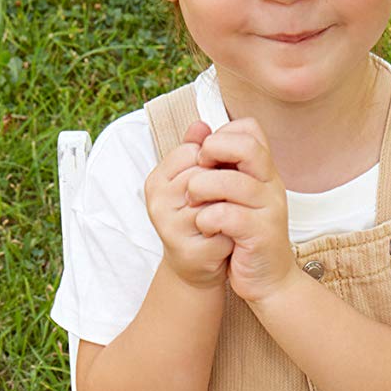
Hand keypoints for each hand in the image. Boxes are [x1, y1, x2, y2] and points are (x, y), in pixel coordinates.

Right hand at [143, 119, 228, 288]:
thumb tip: (201, 124)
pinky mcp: (188, 252)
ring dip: (232, 208)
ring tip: (231, 216)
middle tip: (231, 199)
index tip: (221, 175)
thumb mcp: (196, 180)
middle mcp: (157, 202)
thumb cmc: (199, 216)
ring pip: (215, 201)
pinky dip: (234, 234)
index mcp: (156, 180)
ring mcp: (170, 228)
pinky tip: (232, 238)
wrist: (198, 266)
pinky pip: (223, 230)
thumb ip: (197, 150)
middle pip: (205, 175)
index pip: (193, 151)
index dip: (215, 162)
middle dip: (224, 185)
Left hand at [183, 119, 294, 307]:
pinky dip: (208, 219)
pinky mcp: (262, 234)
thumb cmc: (243, 237)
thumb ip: (215, 163)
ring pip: (232, 182)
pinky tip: (206, 228)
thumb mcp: (229, 194)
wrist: (267, 281)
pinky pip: (228, 215)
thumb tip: (196, 128)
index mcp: (263, 170)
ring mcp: (270, 208)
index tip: (205, 157)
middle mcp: (271, 184)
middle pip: (247, 147)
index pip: (249, 129)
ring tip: (193, 204)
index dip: (221, 135)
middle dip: (212, 152)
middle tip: (197, 173)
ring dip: (201, 189)